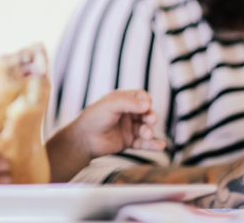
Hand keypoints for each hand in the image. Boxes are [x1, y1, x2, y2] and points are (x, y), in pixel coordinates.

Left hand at [46, 89, 164, 182]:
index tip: (146, 105)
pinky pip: (143, 143)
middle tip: (151, 120)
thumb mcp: (110, 105)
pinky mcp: (127, 142)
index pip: (140, 97)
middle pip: (145, 113)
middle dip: (150, 116)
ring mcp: (128, 128)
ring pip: (145, 128)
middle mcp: (126, 113)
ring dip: (149, 131)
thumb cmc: (94, 118)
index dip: (145, 100)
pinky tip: (160, 146)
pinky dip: (152, 145)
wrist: (83, 139)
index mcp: (121, 100)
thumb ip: (129, 103)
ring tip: (147, 134)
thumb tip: (148, 104)